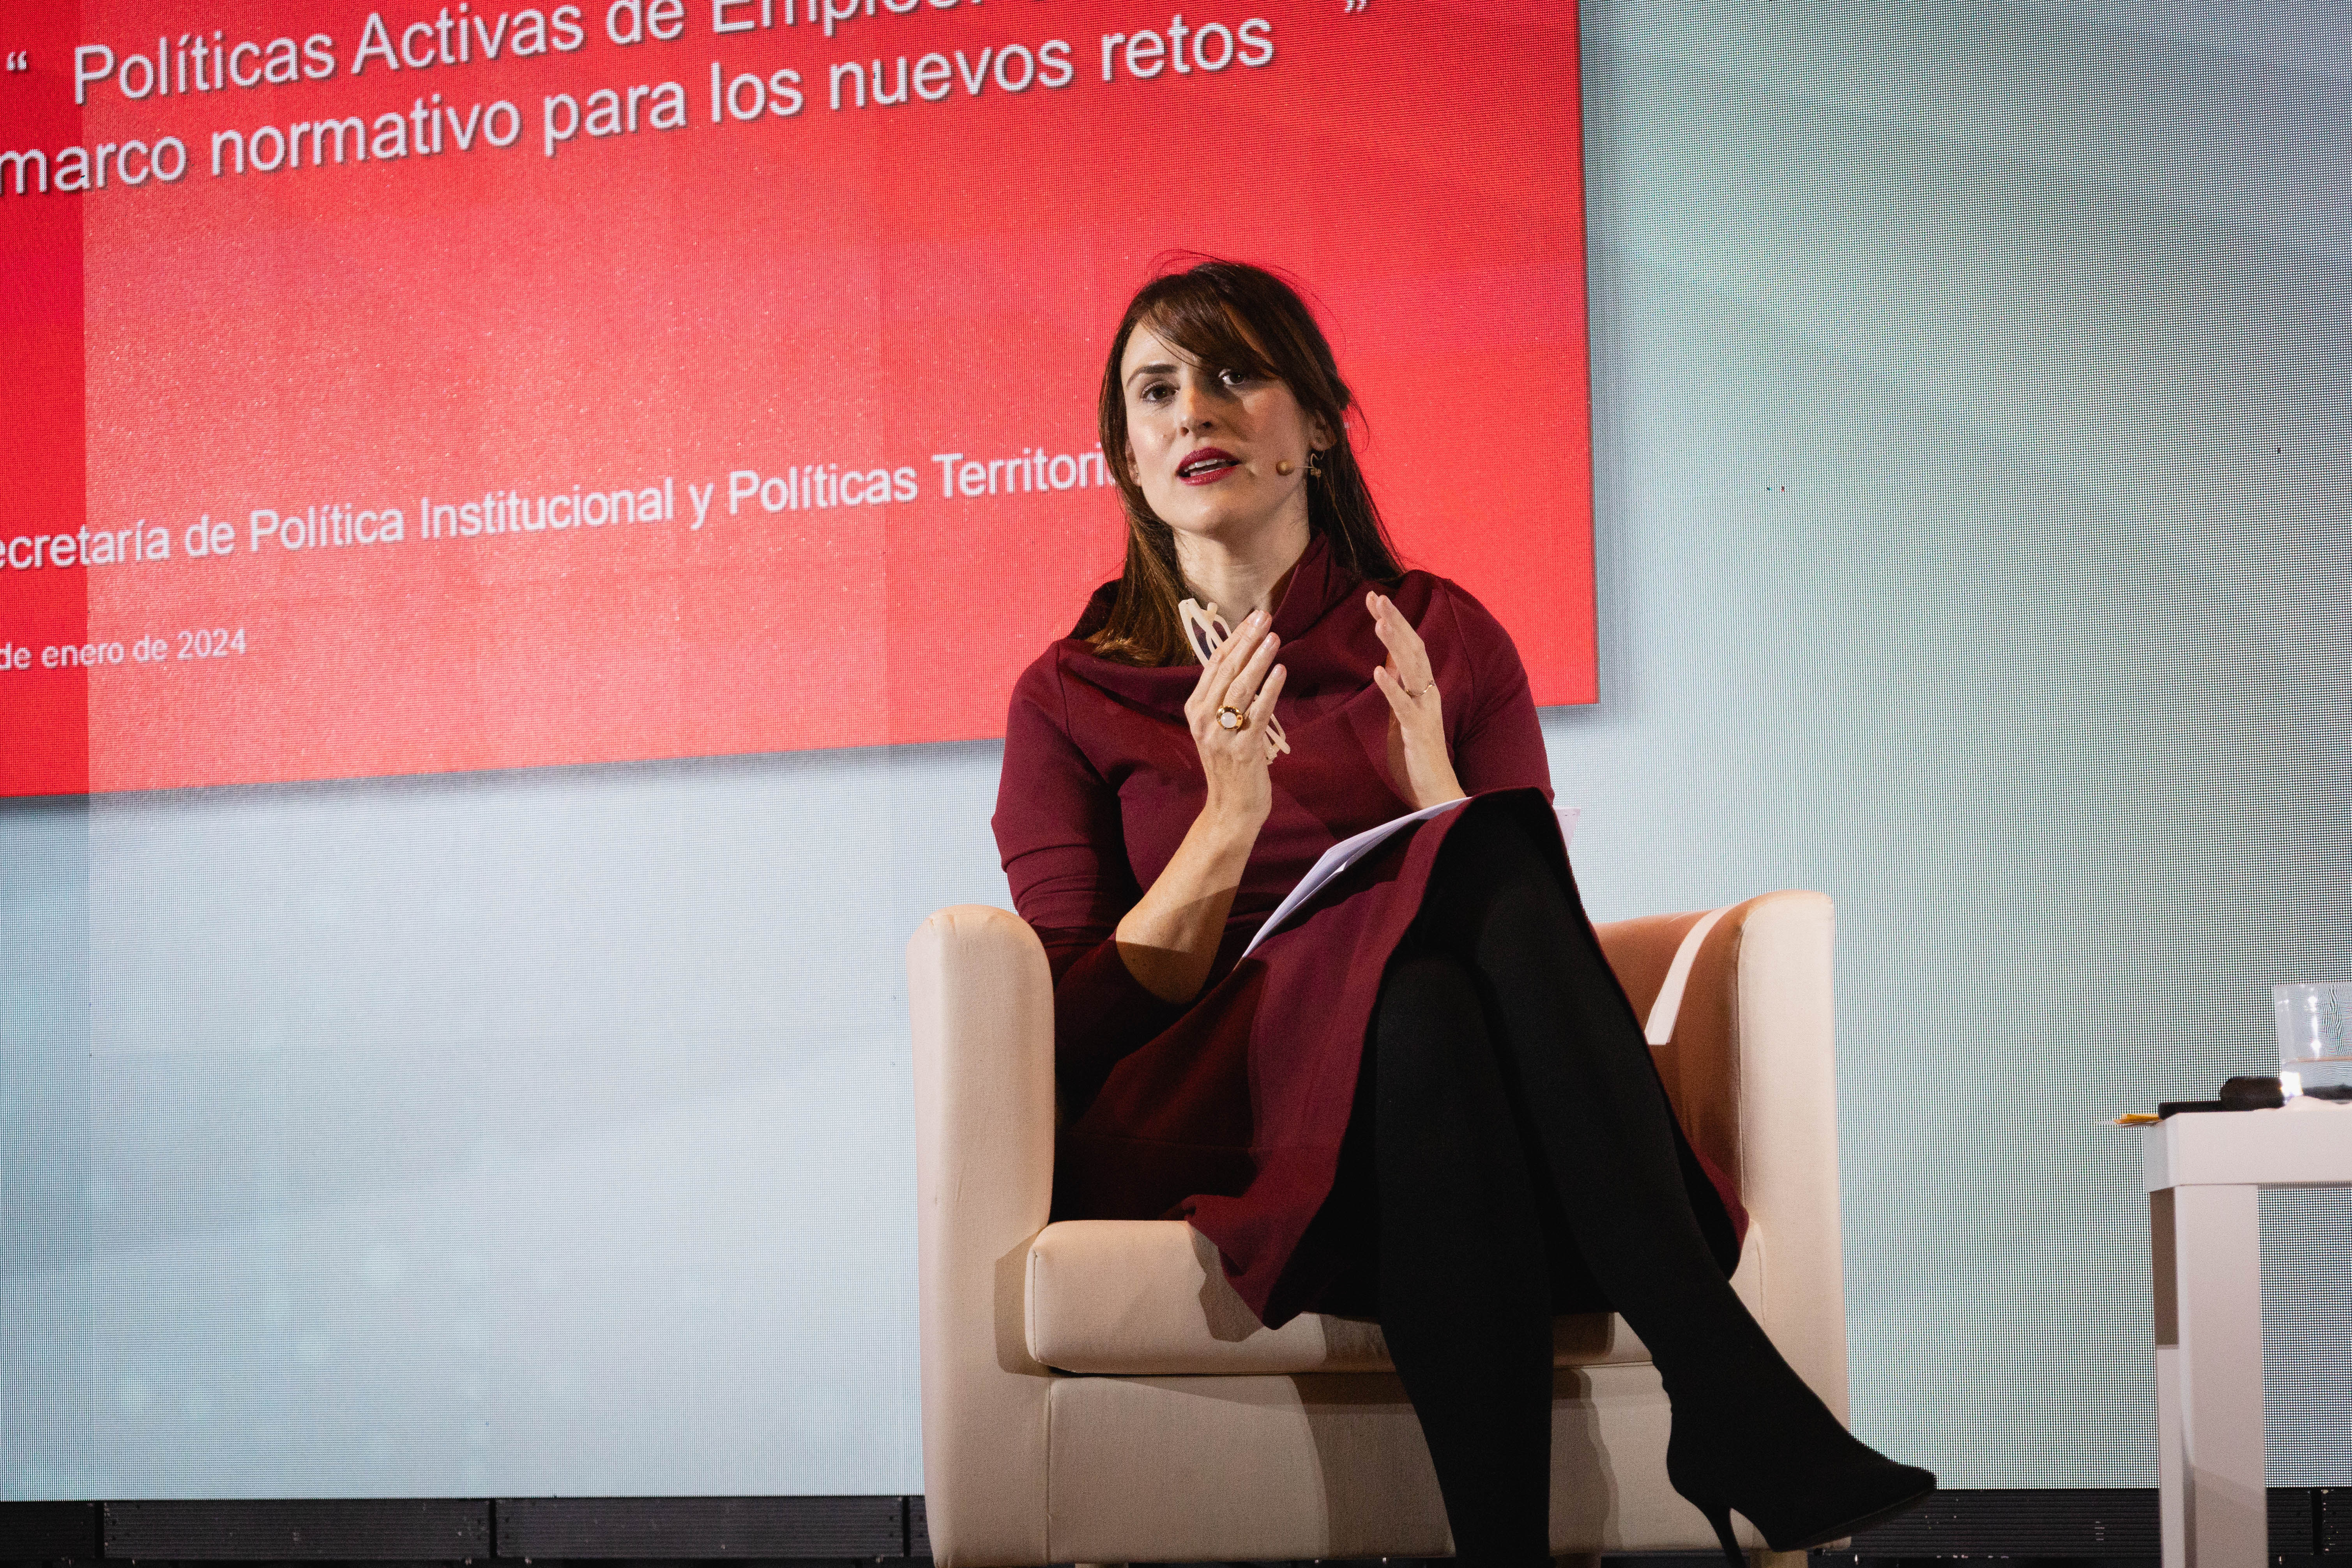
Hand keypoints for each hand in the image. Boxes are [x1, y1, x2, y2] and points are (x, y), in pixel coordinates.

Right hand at [1185, 607, 1288, 832]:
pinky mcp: (1242, 749)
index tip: (1252, 618)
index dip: (1233, 639)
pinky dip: (1269, 690)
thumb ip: (1224, 698)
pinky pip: (1257, 713)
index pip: (1213, 665)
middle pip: (1226, 671)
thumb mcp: (1218, 728)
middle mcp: (1203, 720)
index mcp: (1195, 710)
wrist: (1231, 809)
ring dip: (1258, 659)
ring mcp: (1221, 735)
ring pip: (1240, 688)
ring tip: (1274, 638)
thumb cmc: (1230, 766)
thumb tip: (1243, 660)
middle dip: (1247, 641)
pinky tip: (1280, 671)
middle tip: (1265, 618)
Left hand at [1368, 590, 1464, 808]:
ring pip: (1413, 670)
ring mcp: (1425, 711)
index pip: (1408, 646)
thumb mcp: (1402, 712)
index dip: (1394, 620)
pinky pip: (1404, 706)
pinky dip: (1391, 688)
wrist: (1436, 790)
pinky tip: (1377, 672)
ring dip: (1396, 644)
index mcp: (1421, 687)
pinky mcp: (1418, 732)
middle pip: (1413, 649)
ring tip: (1379, 621)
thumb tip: (1387, 662)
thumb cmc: (1417, 753)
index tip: (1374, 598)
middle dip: (1396, 621)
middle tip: (1377, 596)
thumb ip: (1399, 686)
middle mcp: (1427, 693)